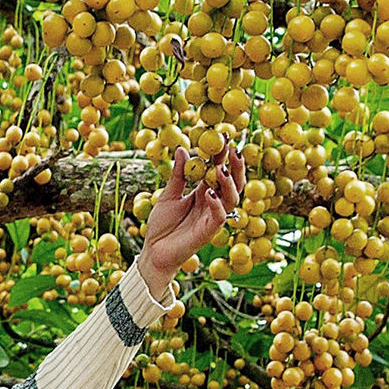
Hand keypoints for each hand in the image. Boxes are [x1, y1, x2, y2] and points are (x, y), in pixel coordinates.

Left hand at [140, 143, 246, 280]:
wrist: (153, 251)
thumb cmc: (161, 225)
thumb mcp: (168, 195)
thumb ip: (178, 174)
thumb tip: (183, 149)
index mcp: (204, 192)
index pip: (218, 171)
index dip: (223, 156)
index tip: (225, 137)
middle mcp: (212, 204)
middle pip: (233, 183)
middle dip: (235, 167)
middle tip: (233, 150)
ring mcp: (212, 218)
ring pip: (231, 199)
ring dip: (229, 184)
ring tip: (221, 169)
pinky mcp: (208, 232)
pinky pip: (219, 217)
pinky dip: (216, 204)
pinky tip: (210, 193)